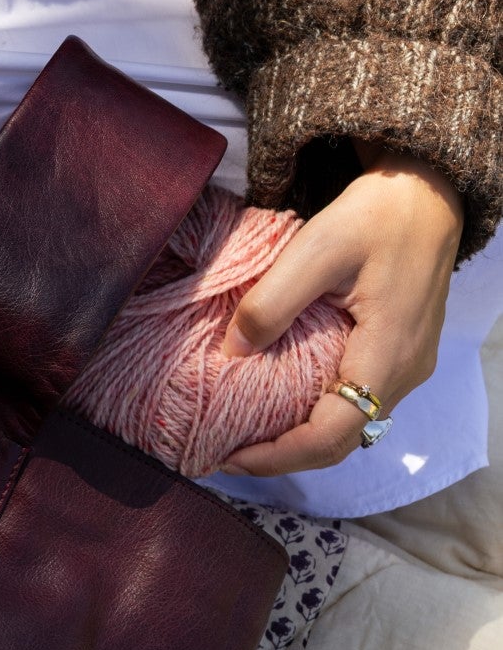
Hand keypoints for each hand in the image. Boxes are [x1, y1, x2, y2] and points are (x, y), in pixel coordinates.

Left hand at [220, 143, 463, 474]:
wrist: (426, 194)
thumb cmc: (376, 215)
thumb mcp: (316, 248)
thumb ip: (272, 303)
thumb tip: (230, 354)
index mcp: (388, 353)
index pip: (331, 433)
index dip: (278, 456)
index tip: (229, 455)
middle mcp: (403, 372)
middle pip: (339, 441)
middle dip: (281, 455)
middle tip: (224, 450)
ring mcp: (405, 367)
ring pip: (347, 425)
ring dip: (296, 438)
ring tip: (243, 432)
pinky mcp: (397, 356)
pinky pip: (355, 403)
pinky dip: (313, 414)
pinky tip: (277, 404)